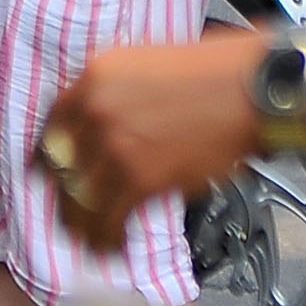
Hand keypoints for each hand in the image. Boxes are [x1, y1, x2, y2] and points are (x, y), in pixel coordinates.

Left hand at [35, 34, 263, 248]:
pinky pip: (109, 218)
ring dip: (82, 221)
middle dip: (64, 189)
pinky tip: (112, 243)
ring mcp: (115, 147)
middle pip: (60, 163)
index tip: (56, 166)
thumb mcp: (148, 61)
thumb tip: (107, 119)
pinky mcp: (140, 179)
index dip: (54, 151)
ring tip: (86, 235)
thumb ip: (118, 91)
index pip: (54, 122)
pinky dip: (109, 237)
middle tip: (68, 204)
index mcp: (95, 76)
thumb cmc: (216, 70)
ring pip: (79, 197)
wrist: (252, 89)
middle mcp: (96, 111)